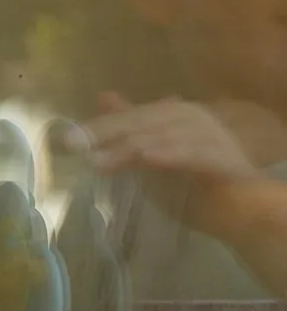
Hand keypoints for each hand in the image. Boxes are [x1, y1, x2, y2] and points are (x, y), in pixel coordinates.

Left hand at [88, 91, 265, 240]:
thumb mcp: (154, 159)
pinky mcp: (222, 159)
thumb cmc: (195, 187)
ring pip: (161, 137)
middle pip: (143, 122)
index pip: (132, 117)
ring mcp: (210, 136)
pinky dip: (169, 154)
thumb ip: (131, 132)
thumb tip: (105, 97)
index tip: (67, 140)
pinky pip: (191, 154)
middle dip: (105, 133)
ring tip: (97, 161)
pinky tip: (147, 158)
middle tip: (72, 146)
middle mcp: (194, 118)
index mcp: (177, 114)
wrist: (242, 213)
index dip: (100, 127)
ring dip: (127, 148)